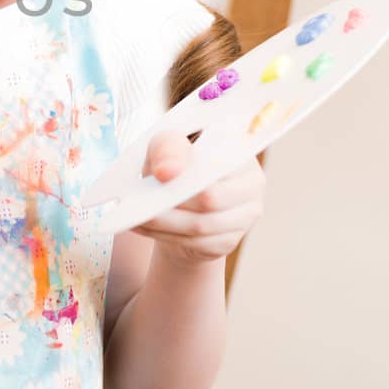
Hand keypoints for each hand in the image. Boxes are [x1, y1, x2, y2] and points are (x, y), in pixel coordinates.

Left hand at [131, 131, 264, 266]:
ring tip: (135, 215)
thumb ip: (168, 148)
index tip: (159, 174)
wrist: (181, 199)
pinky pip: (196, 243)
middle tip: (140, 200)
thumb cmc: (176, 163)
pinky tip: (142, 226)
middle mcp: (252, 185)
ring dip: (164, 222)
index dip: (190, 171)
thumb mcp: (167, 145)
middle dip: (172, 201)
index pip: (221, 163)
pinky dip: (164, 235)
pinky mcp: (229, 241)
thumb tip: (168, 172)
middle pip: (211, 199)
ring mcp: (245, 216)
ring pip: (202, 225)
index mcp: (242, 152)